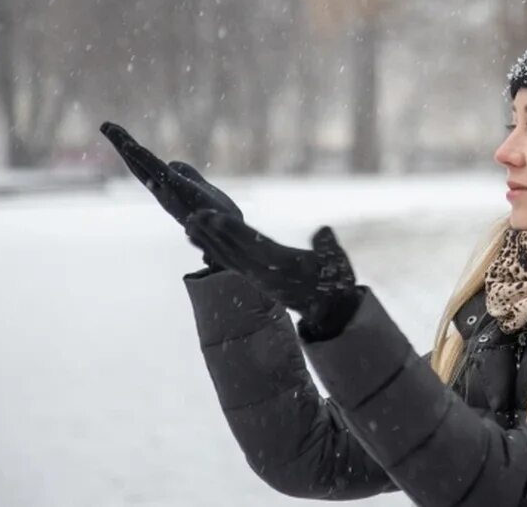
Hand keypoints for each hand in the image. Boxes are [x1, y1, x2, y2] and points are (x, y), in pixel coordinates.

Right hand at [100, 121, 242, 269]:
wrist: (230, 232)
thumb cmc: (215, 214)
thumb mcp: (198, 187)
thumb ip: (186, 173)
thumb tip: (172, 164)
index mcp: (167, 187)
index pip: (144, 164)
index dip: (130, 150)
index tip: (116, 132)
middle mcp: (162, 189)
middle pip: (137, 163)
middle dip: (121, 144)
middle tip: (105, 124)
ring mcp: (167, 189)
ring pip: (142, 165)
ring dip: (126, 146)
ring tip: (110, 128)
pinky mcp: (178, 189)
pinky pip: (157, 171)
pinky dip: (141, 158)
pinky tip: (129, 145)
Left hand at [184, 210, 361, 338]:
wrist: (329, 311)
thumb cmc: (334, 283)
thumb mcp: (338, 265)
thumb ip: (329, 248)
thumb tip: (323, 231)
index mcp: (282, 266)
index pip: (253, 246)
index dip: (234, 231)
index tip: (216, 217)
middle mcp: (264, 274)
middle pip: (233, 251)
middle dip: (213, 233)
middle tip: (193, 216)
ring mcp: (257, 278)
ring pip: (227, 258)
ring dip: (207, 241)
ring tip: (189, 225)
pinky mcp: (254, 280)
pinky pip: (229, 264)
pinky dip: (212, 251)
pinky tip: (199, 241)